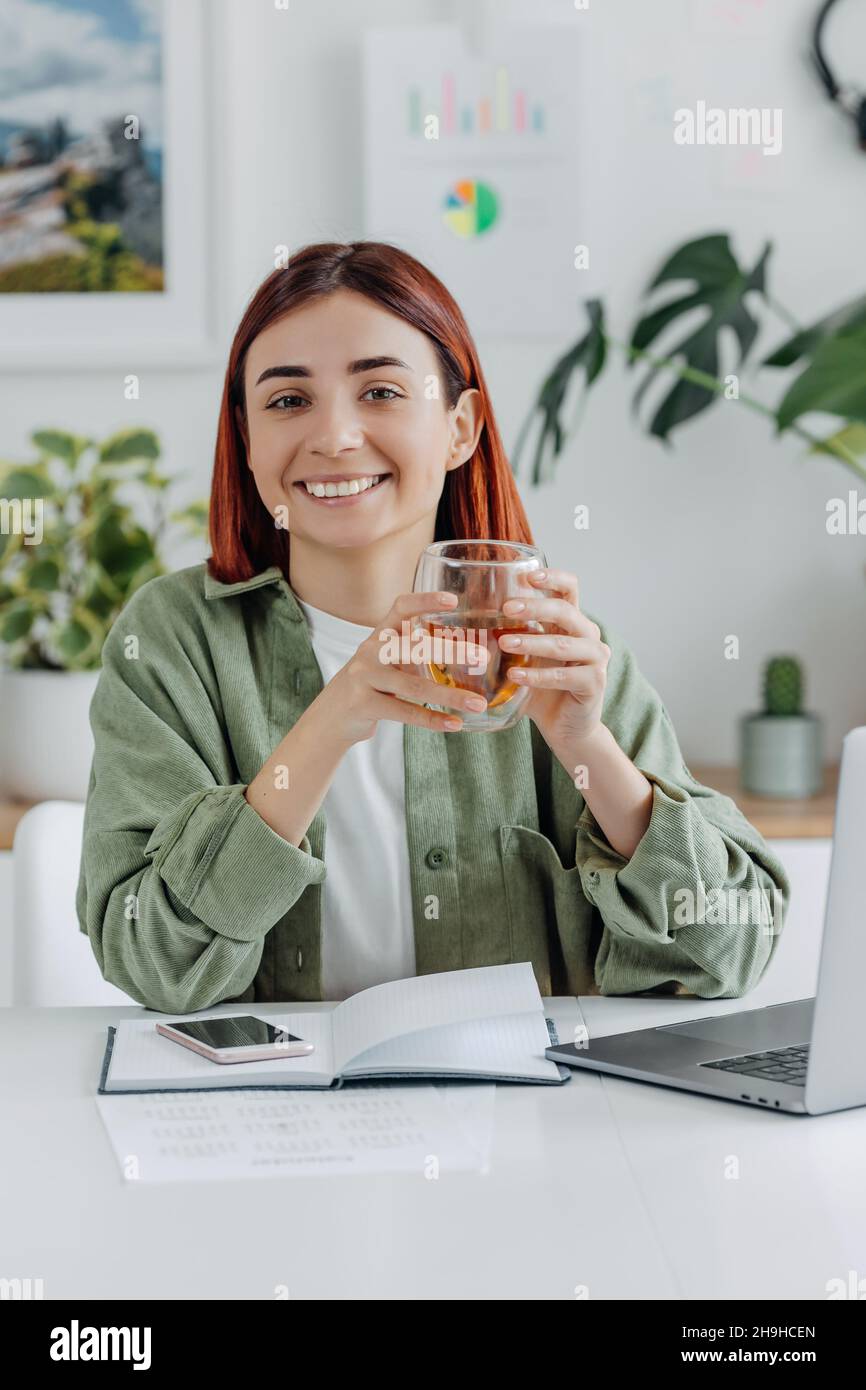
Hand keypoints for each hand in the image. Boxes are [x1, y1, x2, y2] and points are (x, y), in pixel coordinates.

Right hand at [316, 591, 488, 745]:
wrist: (330, 717)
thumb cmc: (369, 686)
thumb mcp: (385, 662)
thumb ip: (413, 653)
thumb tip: (466, 653)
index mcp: (379, 636)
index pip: (400, 608)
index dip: (424, 600)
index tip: (452, 600)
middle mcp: (370, 651)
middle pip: (414, 647)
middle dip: (451, 651)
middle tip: (482, 656)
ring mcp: (364, 677)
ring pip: (413, 686)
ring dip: (450, 696)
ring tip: (477, 704)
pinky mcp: (363, 704)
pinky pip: (404, 711)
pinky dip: (432, 720)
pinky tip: (454, 724)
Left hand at [498, 567, 610, 749]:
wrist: (565, 727)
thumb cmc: (541, 689)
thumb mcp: (522, 659)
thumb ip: (507, 638)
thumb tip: (468, 621)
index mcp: (573, 622)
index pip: (570, 588)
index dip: (552, 577)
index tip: (526, 576)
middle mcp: (589, 635)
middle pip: (566, 611)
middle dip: (535, 607)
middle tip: (506, 608)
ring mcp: (596, 659)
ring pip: (564, 643)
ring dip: (532, 642)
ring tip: (504, 642)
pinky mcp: (595, 683)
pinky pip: (565, 676)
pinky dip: (538, 676)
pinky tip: (515, 676)